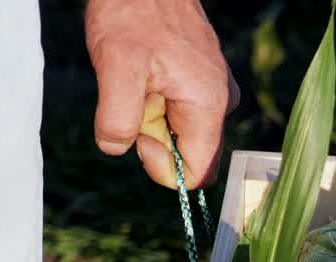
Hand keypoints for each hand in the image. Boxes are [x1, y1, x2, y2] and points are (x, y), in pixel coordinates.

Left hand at [85, 0, 238, 188]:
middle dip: (153, 135)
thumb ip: (117, 119)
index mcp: (208, 106)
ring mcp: (215, 89)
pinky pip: (181, 107)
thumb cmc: (133, 14)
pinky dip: (156, 97)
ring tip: (139, 75)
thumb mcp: (116, 67)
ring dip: (152, 114)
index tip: (138, 135)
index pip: (198, 171)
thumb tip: (116, 148)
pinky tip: (146, 69)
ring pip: (181, 128)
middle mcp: (220, 102)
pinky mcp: (204, 78)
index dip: (162, 167)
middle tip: (134, 94)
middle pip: (187, 150)